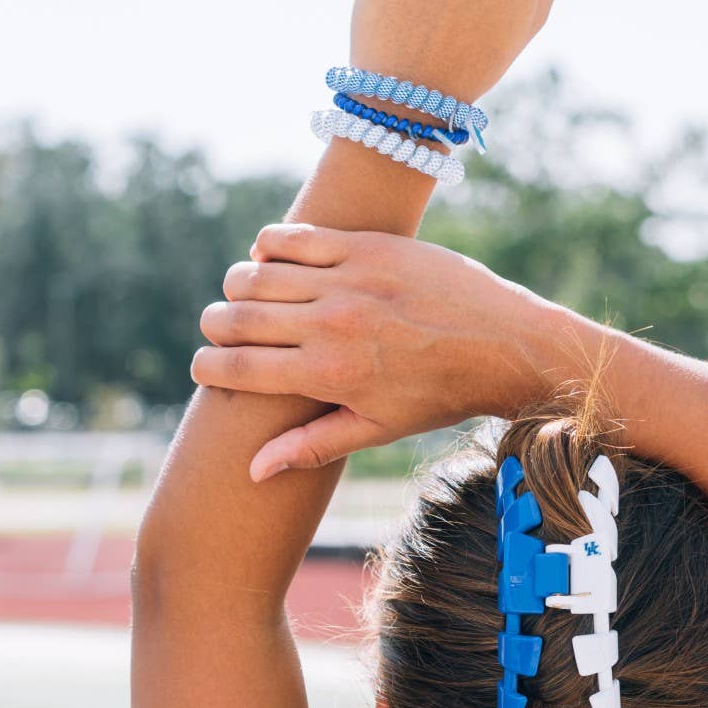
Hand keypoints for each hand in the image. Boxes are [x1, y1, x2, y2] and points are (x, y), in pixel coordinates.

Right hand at [193, 225, 551, 480]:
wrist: (504, 344)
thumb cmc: (438, 396)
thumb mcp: (375, 429)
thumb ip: (309, 446)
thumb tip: (252, 470)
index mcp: (328, 374)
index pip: (237, 367)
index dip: (206, 366)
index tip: (203, 367)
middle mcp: (333, 324)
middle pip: (238, 316)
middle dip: (214, 325)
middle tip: (218, 330)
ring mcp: (350, 279)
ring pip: (258, 272)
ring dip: (238, 284)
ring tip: (243, 295)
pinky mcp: (368, 245)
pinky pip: (296, 237)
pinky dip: (270, 245)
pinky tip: (272, 259)